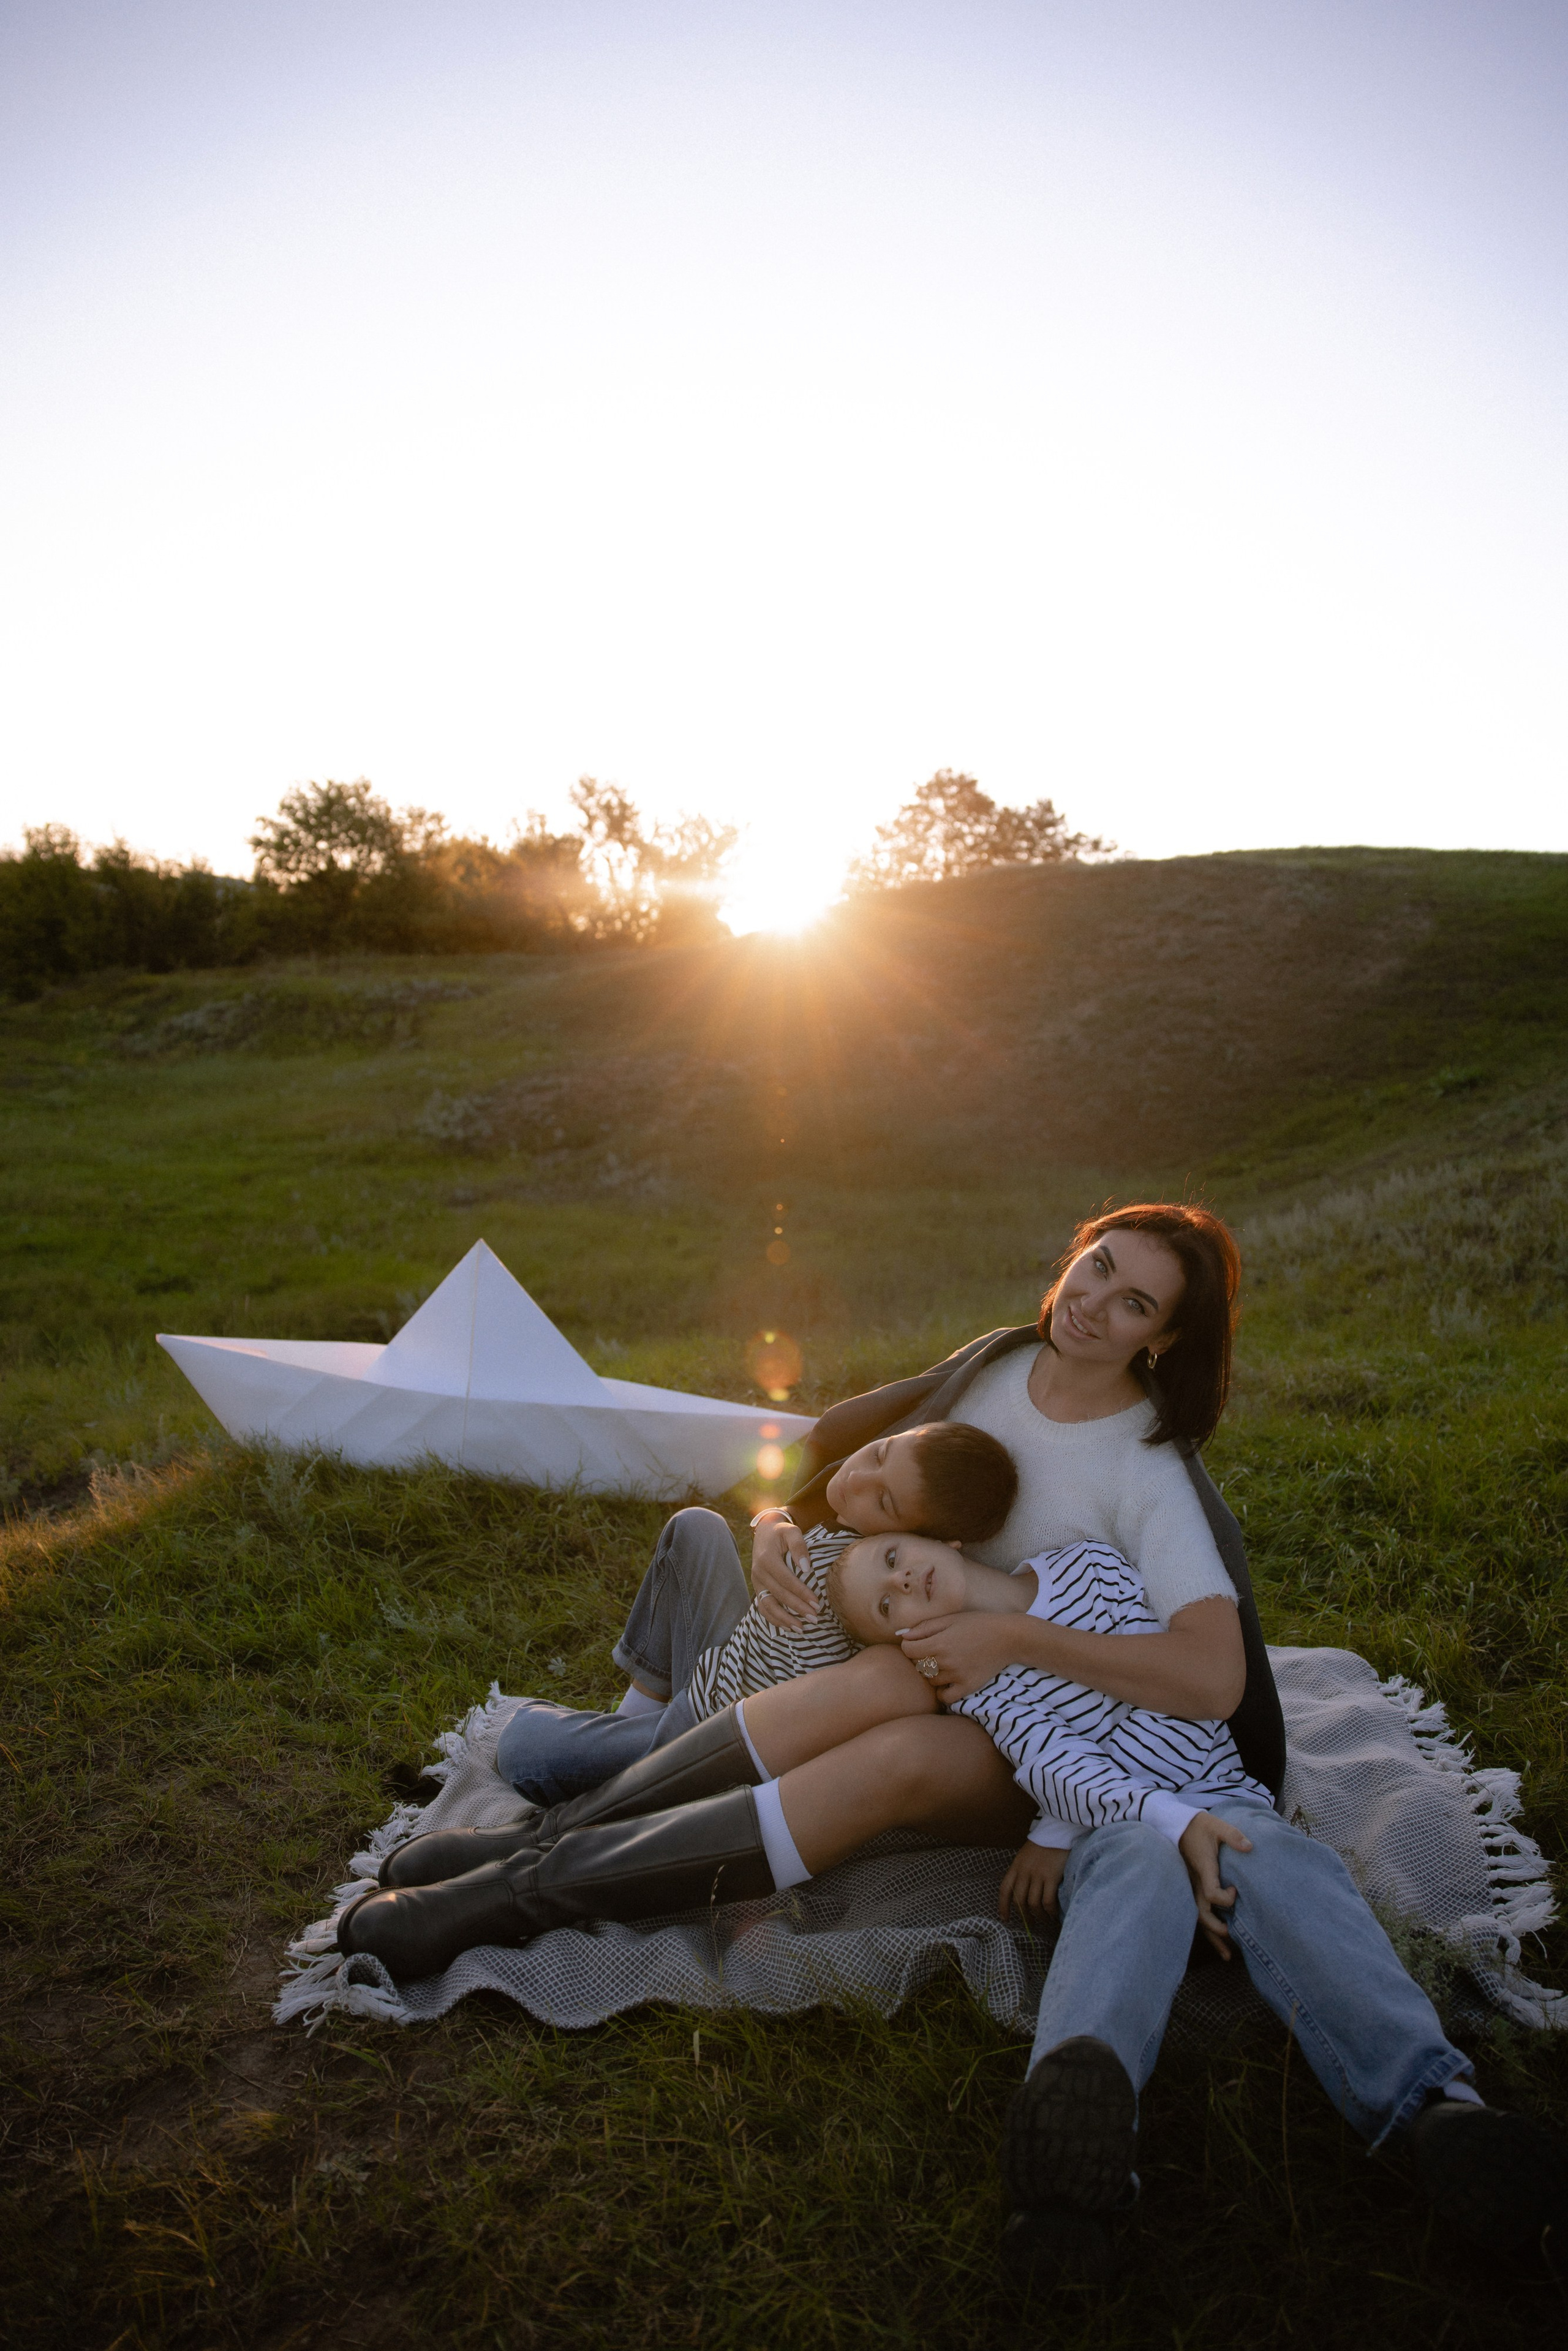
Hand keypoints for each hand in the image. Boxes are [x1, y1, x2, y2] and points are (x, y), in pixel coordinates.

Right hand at [749, 1514, 818, 1630]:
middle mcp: (758, 1573)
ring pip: (768, 1606)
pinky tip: (788, 1627)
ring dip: (784, 1619)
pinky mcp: (758, 1588)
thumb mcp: (792, 1531)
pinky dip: (774, 1619)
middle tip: (815, 1618)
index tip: (817, 1603)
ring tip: (801, 1628)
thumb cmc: (782, 1532)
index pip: (786, 1580)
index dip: (801, 1593)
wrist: (765, 1532)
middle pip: (779, 1595)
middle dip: (798, 1608)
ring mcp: (756, 1582)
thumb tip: (806, 1568)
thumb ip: (799, 1546)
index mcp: (767, 1559)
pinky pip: (763, 1607)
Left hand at [894, 1611, 1016, 1701]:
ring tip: (941, 1662)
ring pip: (930, 1680)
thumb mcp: (950, 1619)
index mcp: (940, 1643)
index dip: (908, 1645)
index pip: (908, 1650)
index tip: (916, 1642)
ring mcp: (957, 1676)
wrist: (1007, 1638)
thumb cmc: (977, 1624)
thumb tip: (902, 1636)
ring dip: (930, 1673)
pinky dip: (941, 1691)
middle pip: (917, 1666)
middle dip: (919, 1658)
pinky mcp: (968, 1687)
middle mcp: (946, 1661)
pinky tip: (946, 1680)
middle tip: (930, 1650)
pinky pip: (945, 1696)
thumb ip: (924, 1627)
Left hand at [998, 1841, 1068, 1927]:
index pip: (1004, 1889)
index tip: (1005, 1919)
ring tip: (1045, 1921)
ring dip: (1039, 1916)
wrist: (1058, 1831)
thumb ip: (1023, 1871)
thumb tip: (1024, 1891)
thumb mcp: (1026, 1856)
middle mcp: (1024, 1871)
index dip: (1003, 1906)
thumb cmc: (1044, 1844)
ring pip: (1033, 1904)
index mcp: (1016, 1866)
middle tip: (1031, 1924)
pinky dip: (1050, 1912)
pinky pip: (1048, 1901)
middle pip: (1019, 1901)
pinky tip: (1054, 1915)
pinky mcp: (1051, 1877)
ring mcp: (1037, 1874)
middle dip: (1025, 1916)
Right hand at [1177, 1810, 1252, 1958]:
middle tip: (1234, 1936)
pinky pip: (1199, 1912)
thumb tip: (1249, 1847)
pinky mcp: (1193, 1888)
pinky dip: (1208, 1929)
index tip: (1236, 1890)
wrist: (1177, 1825)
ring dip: (1213, 1937)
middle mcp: (1196, 1883)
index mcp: (1204, 1869)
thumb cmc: (1199, 1826)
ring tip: (1228, 1956)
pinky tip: (1219, 1941)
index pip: (1211, 1893)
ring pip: (1200, 1918)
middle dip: (1217, 1929)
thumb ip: (1232, 1835)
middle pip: (1203, 1914)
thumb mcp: (1216, 1826)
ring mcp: (1192, 1887)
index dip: (1225, 1898)